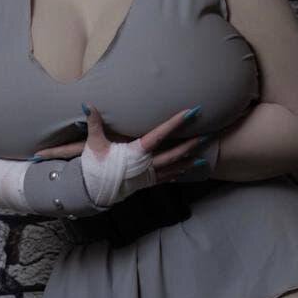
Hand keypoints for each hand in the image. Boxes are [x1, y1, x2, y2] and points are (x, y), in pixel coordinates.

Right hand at [30, 106, 210, 206]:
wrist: (93, 192)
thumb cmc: (94, 167)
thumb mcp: (94, 144)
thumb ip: (94, 123)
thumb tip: (88, 104)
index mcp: (136, 153)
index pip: (160, 135)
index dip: (175, 123)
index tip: (191, 112)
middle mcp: (146, 165)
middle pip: (175, 153)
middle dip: (192, 144)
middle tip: (209, 135)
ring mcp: (148, 176)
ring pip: (174, 167)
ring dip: (190, 161)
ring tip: (205, 156)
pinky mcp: (146, 183)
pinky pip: (166, 177)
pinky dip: (177, 173)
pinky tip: (186, 170)